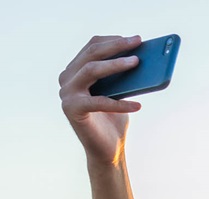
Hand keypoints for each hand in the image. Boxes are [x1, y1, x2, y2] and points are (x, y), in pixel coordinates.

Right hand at [58, 36, 143, 163]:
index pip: (92, 47)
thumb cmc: (115, 118)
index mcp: (76, 70)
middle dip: (116, 46)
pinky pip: (98, 101)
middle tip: (138, 43)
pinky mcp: (72, 110)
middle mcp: (66, 79)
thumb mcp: (121, 91)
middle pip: (91, 54)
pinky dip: (120, 104)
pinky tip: (138, 105)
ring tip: (138, 63)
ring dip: (116, 65)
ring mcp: (66, 93)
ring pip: (91, 70)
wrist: (107, 149)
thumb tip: (142, 57)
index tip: (135, 38)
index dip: (113, 40)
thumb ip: (125, 75)